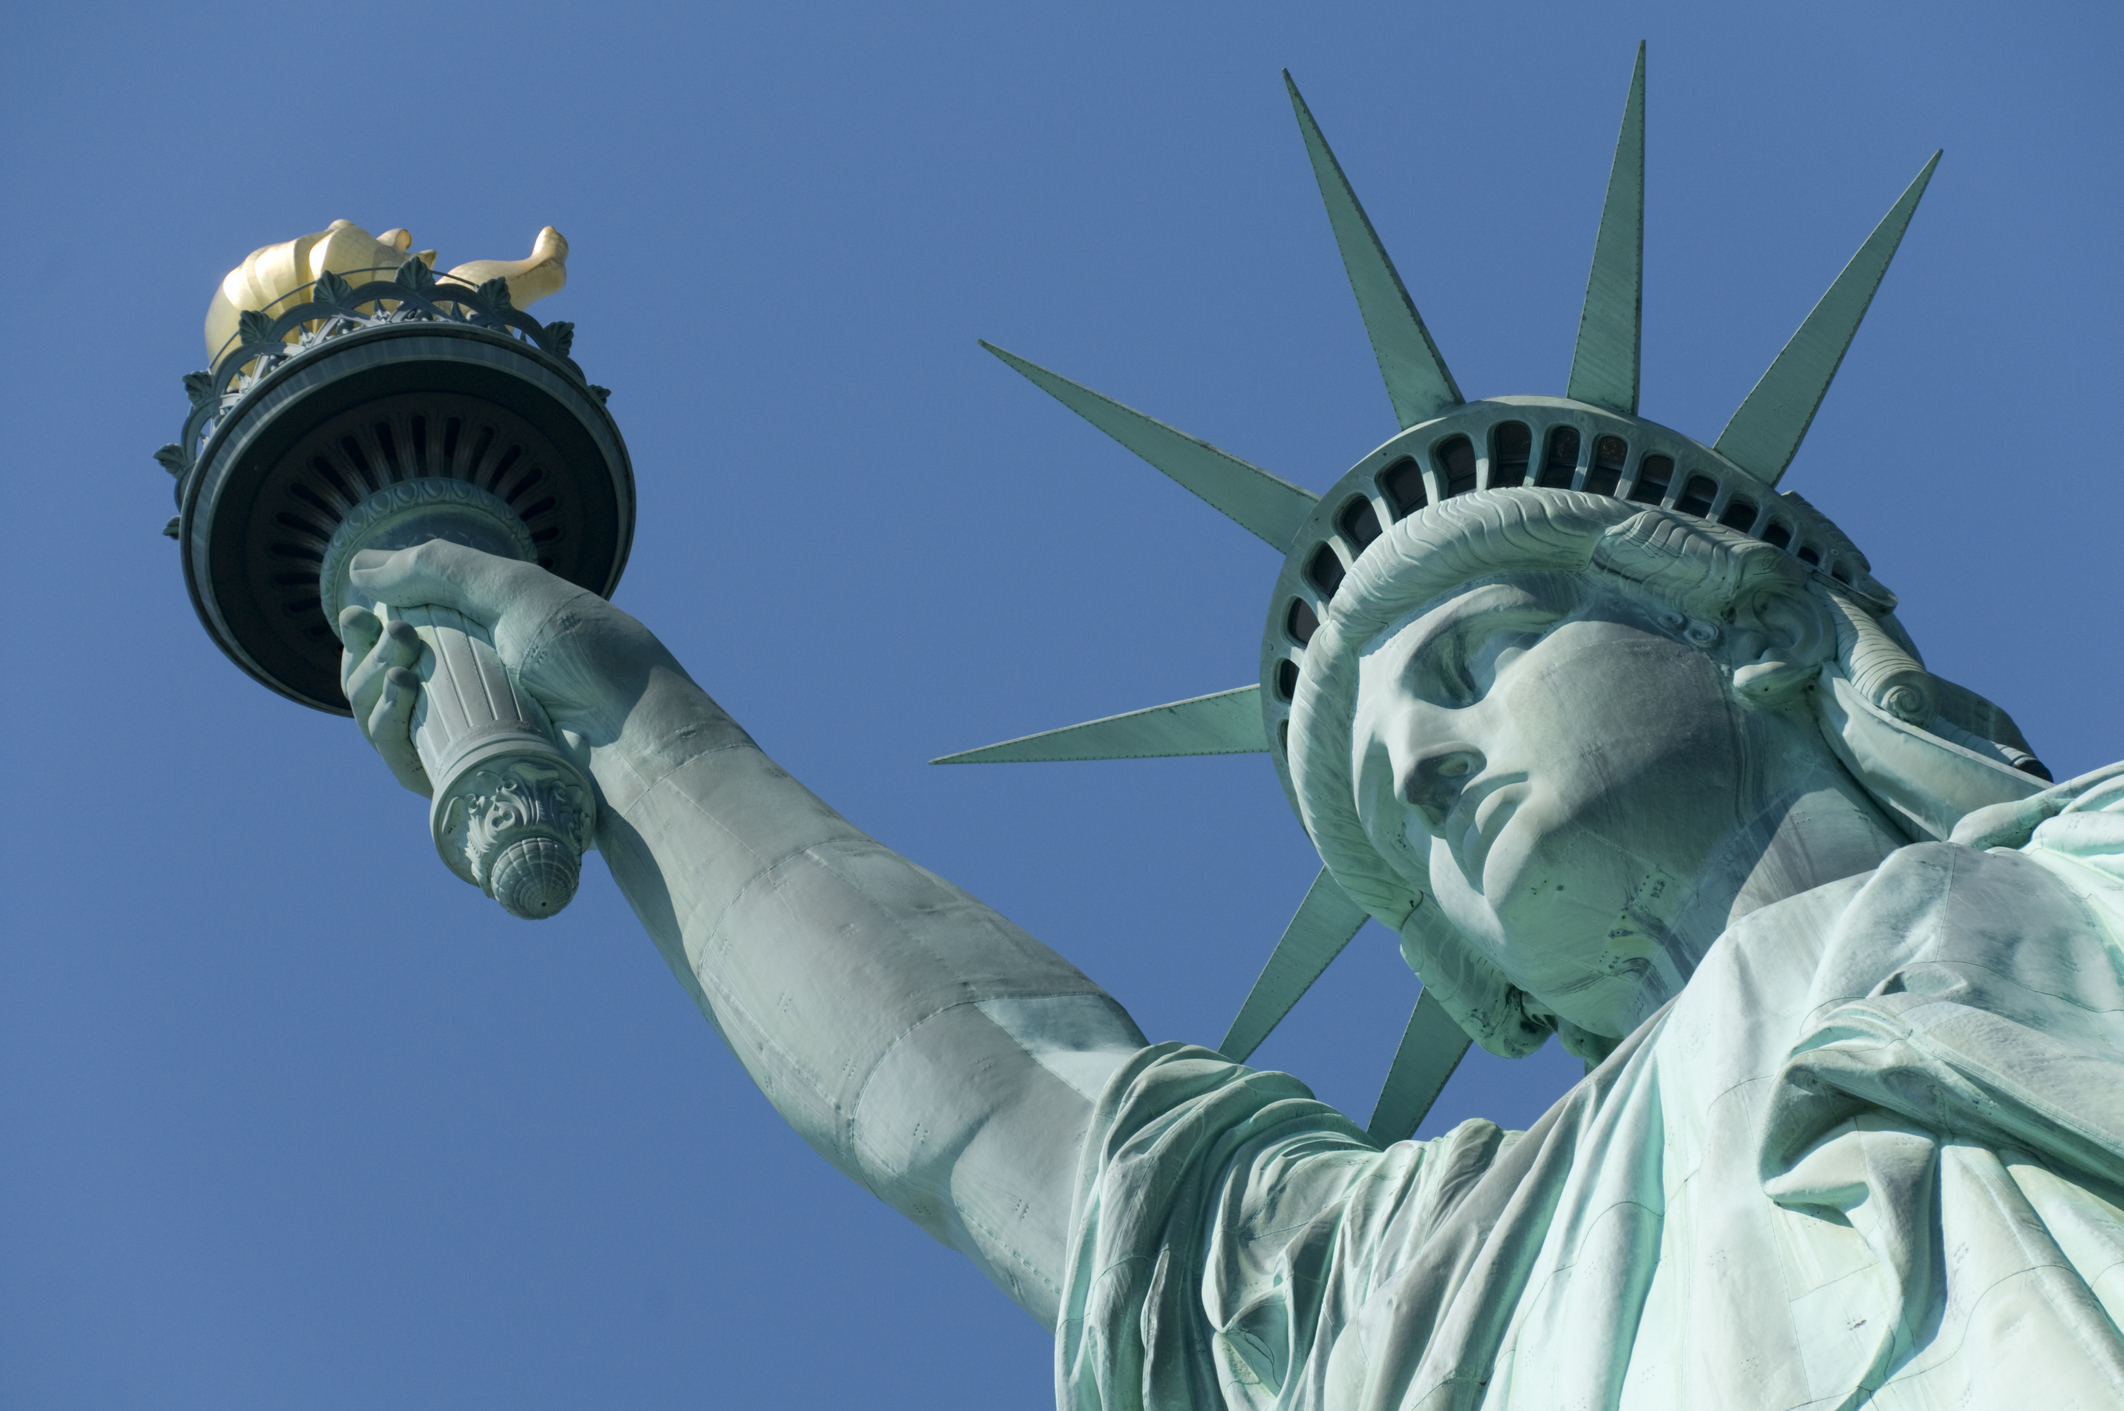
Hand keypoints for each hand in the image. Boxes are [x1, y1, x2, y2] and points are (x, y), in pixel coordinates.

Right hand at [337, 540, 700, 790]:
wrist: (638, 732)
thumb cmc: (591, 656)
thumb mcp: (519, 592)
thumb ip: (440, 568)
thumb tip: (360, 565)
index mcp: (484, 641)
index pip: (402, 635)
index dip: (368, 627)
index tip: (356, 614)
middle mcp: (473, 690)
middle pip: (382, 678)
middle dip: (369, 655)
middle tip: (396, 638)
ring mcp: (468, 739)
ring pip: (384, 721)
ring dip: (371, 691)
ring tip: (402, 671)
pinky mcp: (468, 784)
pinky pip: (405, 763)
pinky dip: (387, 733)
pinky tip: (399, 704)